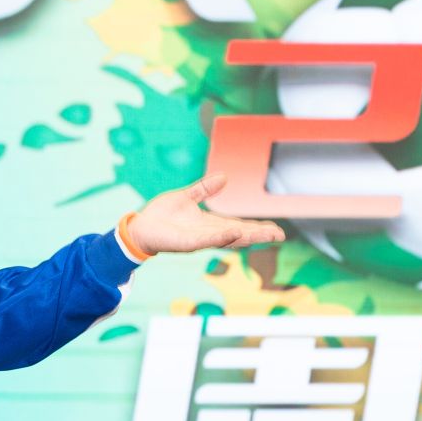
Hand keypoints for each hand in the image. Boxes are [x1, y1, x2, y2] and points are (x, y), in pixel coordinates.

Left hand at [123, 172, 284, 256]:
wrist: (141, 227)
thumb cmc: (162, 215)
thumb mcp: (187, 196)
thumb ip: (205, 189)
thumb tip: (225, 177)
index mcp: (210, 224)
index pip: (240, 226)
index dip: (258, 228)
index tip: (277, 230)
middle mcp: (208, 234)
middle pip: (240, 235)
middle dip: (260, 235)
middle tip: (280, 235)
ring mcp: (199, 240)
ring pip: (228, 239)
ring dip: (247, 236)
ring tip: (265, 234)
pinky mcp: (186, 243)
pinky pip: (207, 240)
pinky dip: (222, 236)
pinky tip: (235, 233)